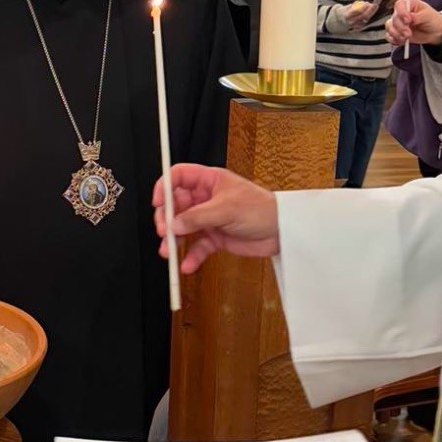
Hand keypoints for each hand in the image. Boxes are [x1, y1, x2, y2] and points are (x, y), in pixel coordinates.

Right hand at [152, 163, 279, 274]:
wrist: (282, 232)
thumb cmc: (262, 209)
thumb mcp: (227, 209)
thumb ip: (197, 217)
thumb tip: (173, 225)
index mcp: (209, 181)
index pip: (178, 176)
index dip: (165, 186)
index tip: (158, 203)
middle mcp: (206, 198)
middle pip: (176, 204)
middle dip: (167, 219)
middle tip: (163, 232)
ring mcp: (210, 218)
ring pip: (183, 228)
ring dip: (174, 240)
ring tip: (169, 252)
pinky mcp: (216, 237)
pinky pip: (197, 247)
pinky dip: (191, 256)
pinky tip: (187, 265)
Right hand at [345, 0, 374, 27]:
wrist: (341, 19)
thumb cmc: (347, 10)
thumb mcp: (349, 6)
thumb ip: (357, 5)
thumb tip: (366, 3)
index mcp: (347, 15)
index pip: (358, 11)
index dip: (364, 7)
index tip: (368, 3)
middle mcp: (351, 22)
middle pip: (363, 16)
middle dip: (370, 10)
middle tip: (375, 5)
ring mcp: (355, 26)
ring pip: (366, 19)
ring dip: (371, 12)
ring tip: (372, 7)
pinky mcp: (358, 28)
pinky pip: (366, 21)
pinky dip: (369, 16)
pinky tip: (369, 12)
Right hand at [387, 0, 441, 47]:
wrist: (434, 32)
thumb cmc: (432, 20)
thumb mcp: (428, 16)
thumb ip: (417, 16)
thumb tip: (409, 18)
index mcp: (408, 3)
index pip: (399, 5)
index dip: (401, 13)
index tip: (408, 20)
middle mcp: (401, 12)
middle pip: (394, 18)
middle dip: (400, 28)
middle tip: (408, 33)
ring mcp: (398, 22)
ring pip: (389, 27)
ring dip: (397, 34)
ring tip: (406, 38)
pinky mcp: (396, 31)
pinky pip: (389, 36)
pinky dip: (394, 39)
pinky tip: (402, 40)